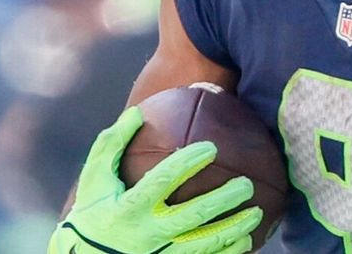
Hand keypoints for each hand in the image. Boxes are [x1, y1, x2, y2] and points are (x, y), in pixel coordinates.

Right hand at [47, 107, 262, 253]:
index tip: (211, 147)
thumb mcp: (94, 179)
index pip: (161, 182)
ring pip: (204, 244)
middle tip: (246, 183)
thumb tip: (138, 112)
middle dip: (223, 199)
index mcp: (129, 208)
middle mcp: (146, 234)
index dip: (186, 164)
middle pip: (192, 215)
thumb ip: (112, 144)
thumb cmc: (93, 211)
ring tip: (257, 212)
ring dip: (234, 229)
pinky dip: (227, 252)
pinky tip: (247, 241)